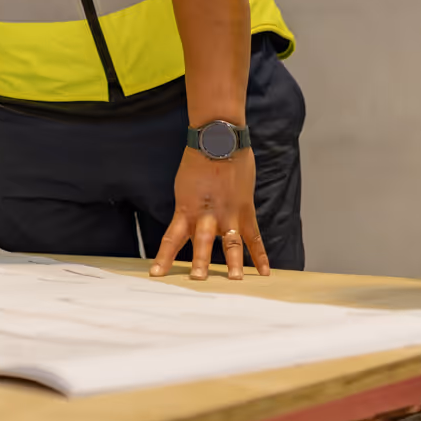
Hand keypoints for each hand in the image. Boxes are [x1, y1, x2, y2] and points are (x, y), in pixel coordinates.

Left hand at [150, 146, 266, 280]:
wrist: (218, 140)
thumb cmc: (197, 161)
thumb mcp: (184, 187)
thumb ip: (189, 209)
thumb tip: (191, 225)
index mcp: (186, 210)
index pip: (171, 239)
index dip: (164, 258)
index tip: (156, 274)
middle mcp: (206, 215)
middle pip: (202, 242)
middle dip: (200, 262)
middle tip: (197, 279)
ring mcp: (228, 214)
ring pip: (230, 242)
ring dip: (232, 262)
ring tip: (234, 280)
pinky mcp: (245, 211)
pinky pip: (254, 237)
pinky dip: (260, 255)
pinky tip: (264, 272)